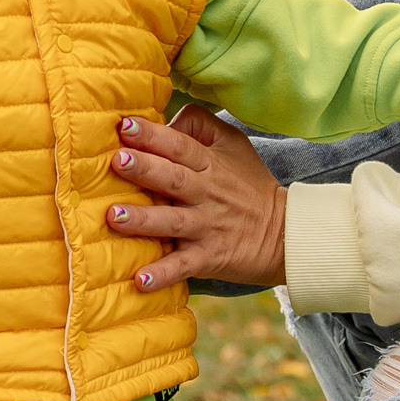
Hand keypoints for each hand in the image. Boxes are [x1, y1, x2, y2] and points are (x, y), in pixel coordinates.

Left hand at [106, 106, 286, 289]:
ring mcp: (207, 226)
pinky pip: (183, 265)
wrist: (285, 231)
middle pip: (173, 178)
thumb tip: (166, 120)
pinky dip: (163, 274)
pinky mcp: (209, 257)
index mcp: (210, 164)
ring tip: (114, 216)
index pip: (180, 145)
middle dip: (145, 169)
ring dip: (143, 220)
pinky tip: (140, 281)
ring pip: (172, 222)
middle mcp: (206, 193)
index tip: (124, 126)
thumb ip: (201, 125)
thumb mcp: (233, 143)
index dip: (153, 134)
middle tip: (117, 161)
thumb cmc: (249, 184)